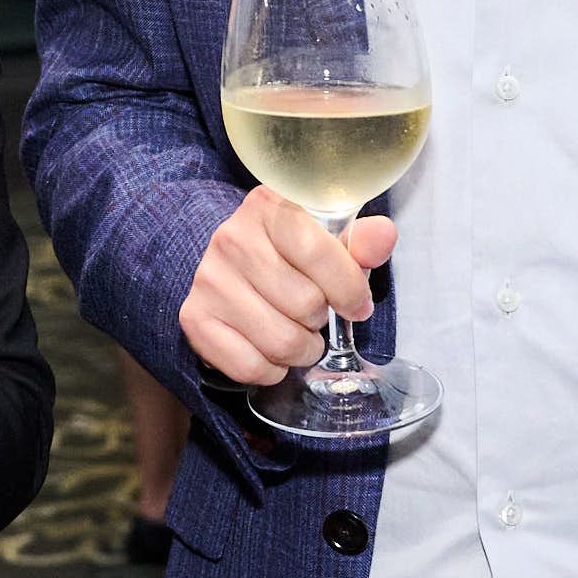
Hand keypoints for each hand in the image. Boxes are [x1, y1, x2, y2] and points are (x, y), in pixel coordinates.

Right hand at [178, 187, 393, 385]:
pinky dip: (270, 370)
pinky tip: (269, 350)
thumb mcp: (329, 241)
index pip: (320, 253)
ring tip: (295, 332)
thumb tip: (384, 235)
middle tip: (313, 314)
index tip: (357, 304)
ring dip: (301, 349)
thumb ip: (360, 241)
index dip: (349, 289)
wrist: (234, 270)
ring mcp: (208, 279)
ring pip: (281, 342)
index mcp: (269, 207)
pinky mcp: (193, 318)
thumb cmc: (291, 257)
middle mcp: (231, 238)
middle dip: (320, 320)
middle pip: (304, 304)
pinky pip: (250, 366)